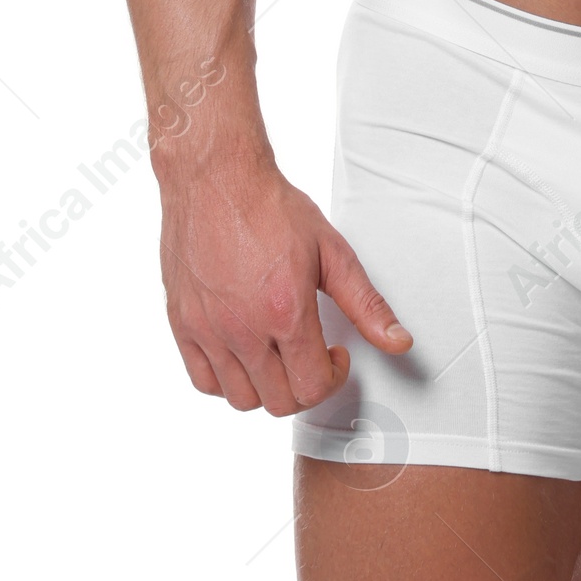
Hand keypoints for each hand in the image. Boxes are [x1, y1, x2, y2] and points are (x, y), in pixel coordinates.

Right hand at [158, 156, 410, 414]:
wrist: (217, 179)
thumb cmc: (270, 207)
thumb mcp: (332, 251)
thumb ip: (366, 304)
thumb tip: (398, 342)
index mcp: (285, 312)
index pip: (312, 387)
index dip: (334, 377)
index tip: (335, 354)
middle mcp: (243, 329)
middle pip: (279, 401)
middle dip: (305, 386)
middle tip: (311, 355)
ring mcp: (208, 330)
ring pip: (241, 399)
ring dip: (268, 387)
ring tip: (279, 354)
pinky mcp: (182, 324)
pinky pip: (203, 382)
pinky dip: (227, 381)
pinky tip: (245, 353)